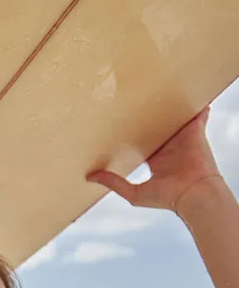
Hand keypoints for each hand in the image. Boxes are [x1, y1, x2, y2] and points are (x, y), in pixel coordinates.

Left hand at [86, 106, 222, 214]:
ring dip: (171, 107)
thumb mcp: (133, 192)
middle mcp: (170, 148)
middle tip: (134, 100)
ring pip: (174, 119)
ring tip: (160, 89)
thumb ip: (113, 182)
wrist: (193, 195)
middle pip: (157, 128)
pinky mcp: (195, 132)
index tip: (119, 123)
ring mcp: (183, 140)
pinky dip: (197, 106)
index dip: (132, 133)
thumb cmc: (167, 198)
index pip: (142, 143)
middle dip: (149, 116)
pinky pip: (197, 116)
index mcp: (156, 161)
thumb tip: (90, 177)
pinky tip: (194, 93)